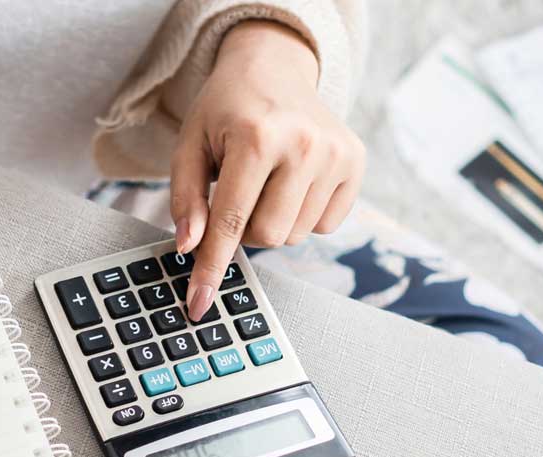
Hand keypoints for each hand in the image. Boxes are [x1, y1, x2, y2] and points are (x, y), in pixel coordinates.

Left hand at [171, 20, 364, 320]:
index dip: (211, 267)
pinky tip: (293, 180)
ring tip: (266, 179)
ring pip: (296, 235)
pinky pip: (324, 225)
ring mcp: (337, 153)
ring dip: (274, 220)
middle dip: (245, 228)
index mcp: (257, 136)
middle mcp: (304, 145)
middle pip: (267, 236)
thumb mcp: (190, 144)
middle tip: (238, 193)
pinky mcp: (356, 161)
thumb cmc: (226, 109)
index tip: (198, 304)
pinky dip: (302, 213)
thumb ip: (185, 198)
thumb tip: (190, 248)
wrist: (274, 66)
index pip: (231, 221)